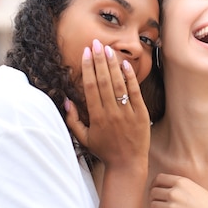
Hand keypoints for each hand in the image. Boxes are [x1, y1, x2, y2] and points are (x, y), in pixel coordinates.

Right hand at [66, 39, 149, 168]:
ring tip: (108, 49)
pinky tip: (125, 65)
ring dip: (113, 65)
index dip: (88, 69)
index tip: (85, 53)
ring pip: (119, 84)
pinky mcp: (141, 114)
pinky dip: (130, 78)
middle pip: (104, 82)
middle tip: (96, 43)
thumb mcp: (83, 138)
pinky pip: (135, 93)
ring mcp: (127, 113)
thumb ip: (72, 120)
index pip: (91, 87)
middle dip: (99, 61)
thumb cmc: (104, 150)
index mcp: (96, 117)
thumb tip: (66, 100)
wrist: (128, 164)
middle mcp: (111, 113)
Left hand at [142, 173, 207, 207]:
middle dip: (153, 195)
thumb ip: (183, 186)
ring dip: (153, 207)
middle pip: (153, 191)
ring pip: (152, 204)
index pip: (159, 178)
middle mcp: (176, 193)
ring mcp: (172, 207)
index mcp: (182, 182)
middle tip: (156, 200)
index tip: (155, 187)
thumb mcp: (198, 189)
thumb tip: (169, 186)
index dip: (155, 183)